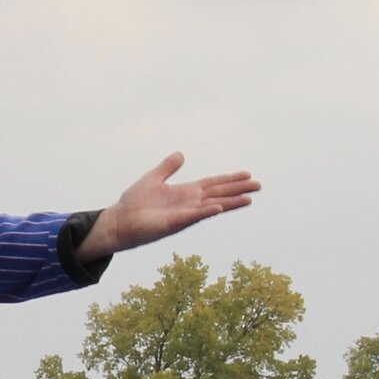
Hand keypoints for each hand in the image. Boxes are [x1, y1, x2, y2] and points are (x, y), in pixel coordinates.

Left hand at [77, 153, 258, 261]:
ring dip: (230, 203)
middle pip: (219, 194)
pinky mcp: (174, 223)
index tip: (247, 175)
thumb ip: (167, 167)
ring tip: (249, 199)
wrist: (119, 221)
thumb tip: (180, 154)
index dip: (229, 180)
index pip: (213, 184)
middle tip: (258, 185)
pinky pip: (193, 216)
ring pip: (212, 207)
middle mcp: (189, 204)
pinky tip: (220, 208)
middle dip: (238, 190)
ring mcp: (184, 214)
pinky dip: (206, 212)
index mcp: (185, 192)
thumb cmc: (134, 203)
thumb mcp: (153, 178)